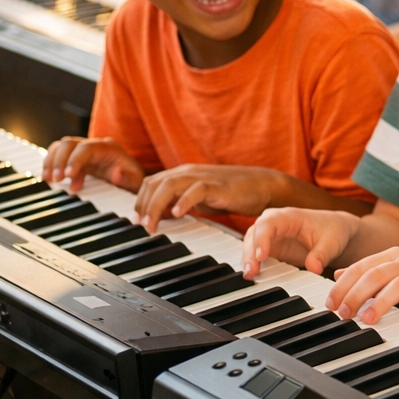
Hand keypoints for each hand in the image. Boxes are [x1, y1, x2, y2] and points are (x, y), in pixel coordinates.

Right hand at [41, 137, 144, 192]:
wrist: (131, 180)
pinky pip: (58, 155)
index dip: (75, 159)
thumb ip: (128, 178)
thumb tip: (117, 174)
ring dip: (52, 162)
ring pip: (61, 147)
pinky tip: (49, 179)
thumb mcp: (136, 181)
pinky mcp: (76, 158)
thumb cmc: (133, 179)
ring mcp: (83, 151)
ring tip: (50, 180)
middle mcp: (94, 145)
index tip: (68, 175)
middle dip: (60, 160)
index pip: (86, 147)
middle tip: (57, 179)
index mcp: (108, 148)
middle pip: (69, 143)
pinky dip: (51, 165)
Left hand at [134, 164, 285, 233]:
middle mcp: (189, 172)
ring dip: (156, 206)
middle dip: (143, 205)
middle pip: (155, 184)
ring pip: (169, 185)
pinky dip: (184, 201)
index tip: (137, 220)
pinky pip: (196, 190)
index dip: (139, 201)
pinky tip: (178, 214)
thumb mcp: (199, 199)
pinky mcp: (217, 186)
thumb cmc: (232, 193)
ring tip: (152, 224)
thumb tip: (160, 215)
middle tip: (141, 226)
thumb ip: (179, 203)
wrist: (262, 186)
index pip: (151, 183)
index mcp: (183, 174)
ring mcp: (203, 177)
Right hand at [242, 207, 359, 278]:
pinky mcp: (271, 248)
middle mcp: (275, 224)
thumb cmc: (334, 231)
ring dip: (248, 260)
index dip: (262, 238)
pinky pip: (256, 255)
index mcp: (289, 216)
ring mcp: (271, 236)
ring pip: (251, 244)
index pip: (268, 223)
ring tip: (250, 276)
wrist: (336, 233)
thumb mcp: (332, 242)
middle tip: (251, 272)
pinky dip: (253, 264)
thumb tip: (314, 269)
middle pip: (254, 234)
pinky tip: (253, 277)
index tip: (261, 256)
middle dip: (250, 252)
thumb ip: (322, 255)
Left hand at [327, 247, 398, 323]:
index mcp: (395, 255)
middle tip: (343, 313)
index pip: (363, 266)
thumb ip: (369, 268)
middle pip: (378, 274)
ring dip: (382, 302)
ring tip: (367, 319)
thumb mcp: (398, 265)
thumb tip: (339, 273)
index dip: (344, 284)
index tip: (330, 303)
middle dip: (356, 293)